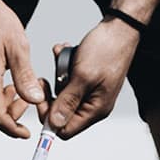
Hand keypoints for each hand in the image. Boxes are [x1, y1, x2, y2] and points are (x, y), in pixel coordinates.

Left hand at [43, 18, 139, 139]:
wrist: (119, 29)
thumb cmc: (107, 50)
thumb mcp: (82, 76)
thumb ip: (67, 101)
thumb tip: (54, 124)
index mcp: (95, 110)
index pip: (65, 130)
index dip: (49, 117)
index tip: (40, 98)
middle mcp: (93, 105)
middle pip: (62, 112)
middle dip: (52, 92)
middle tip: (45, 78)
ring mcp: (91, 92)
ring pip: (63, 93)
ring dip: (58, 75)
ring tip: (62, 58)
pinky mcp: (88, 80)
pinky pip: (69, 80)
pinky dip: (64, 67)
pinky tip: (67, 53)